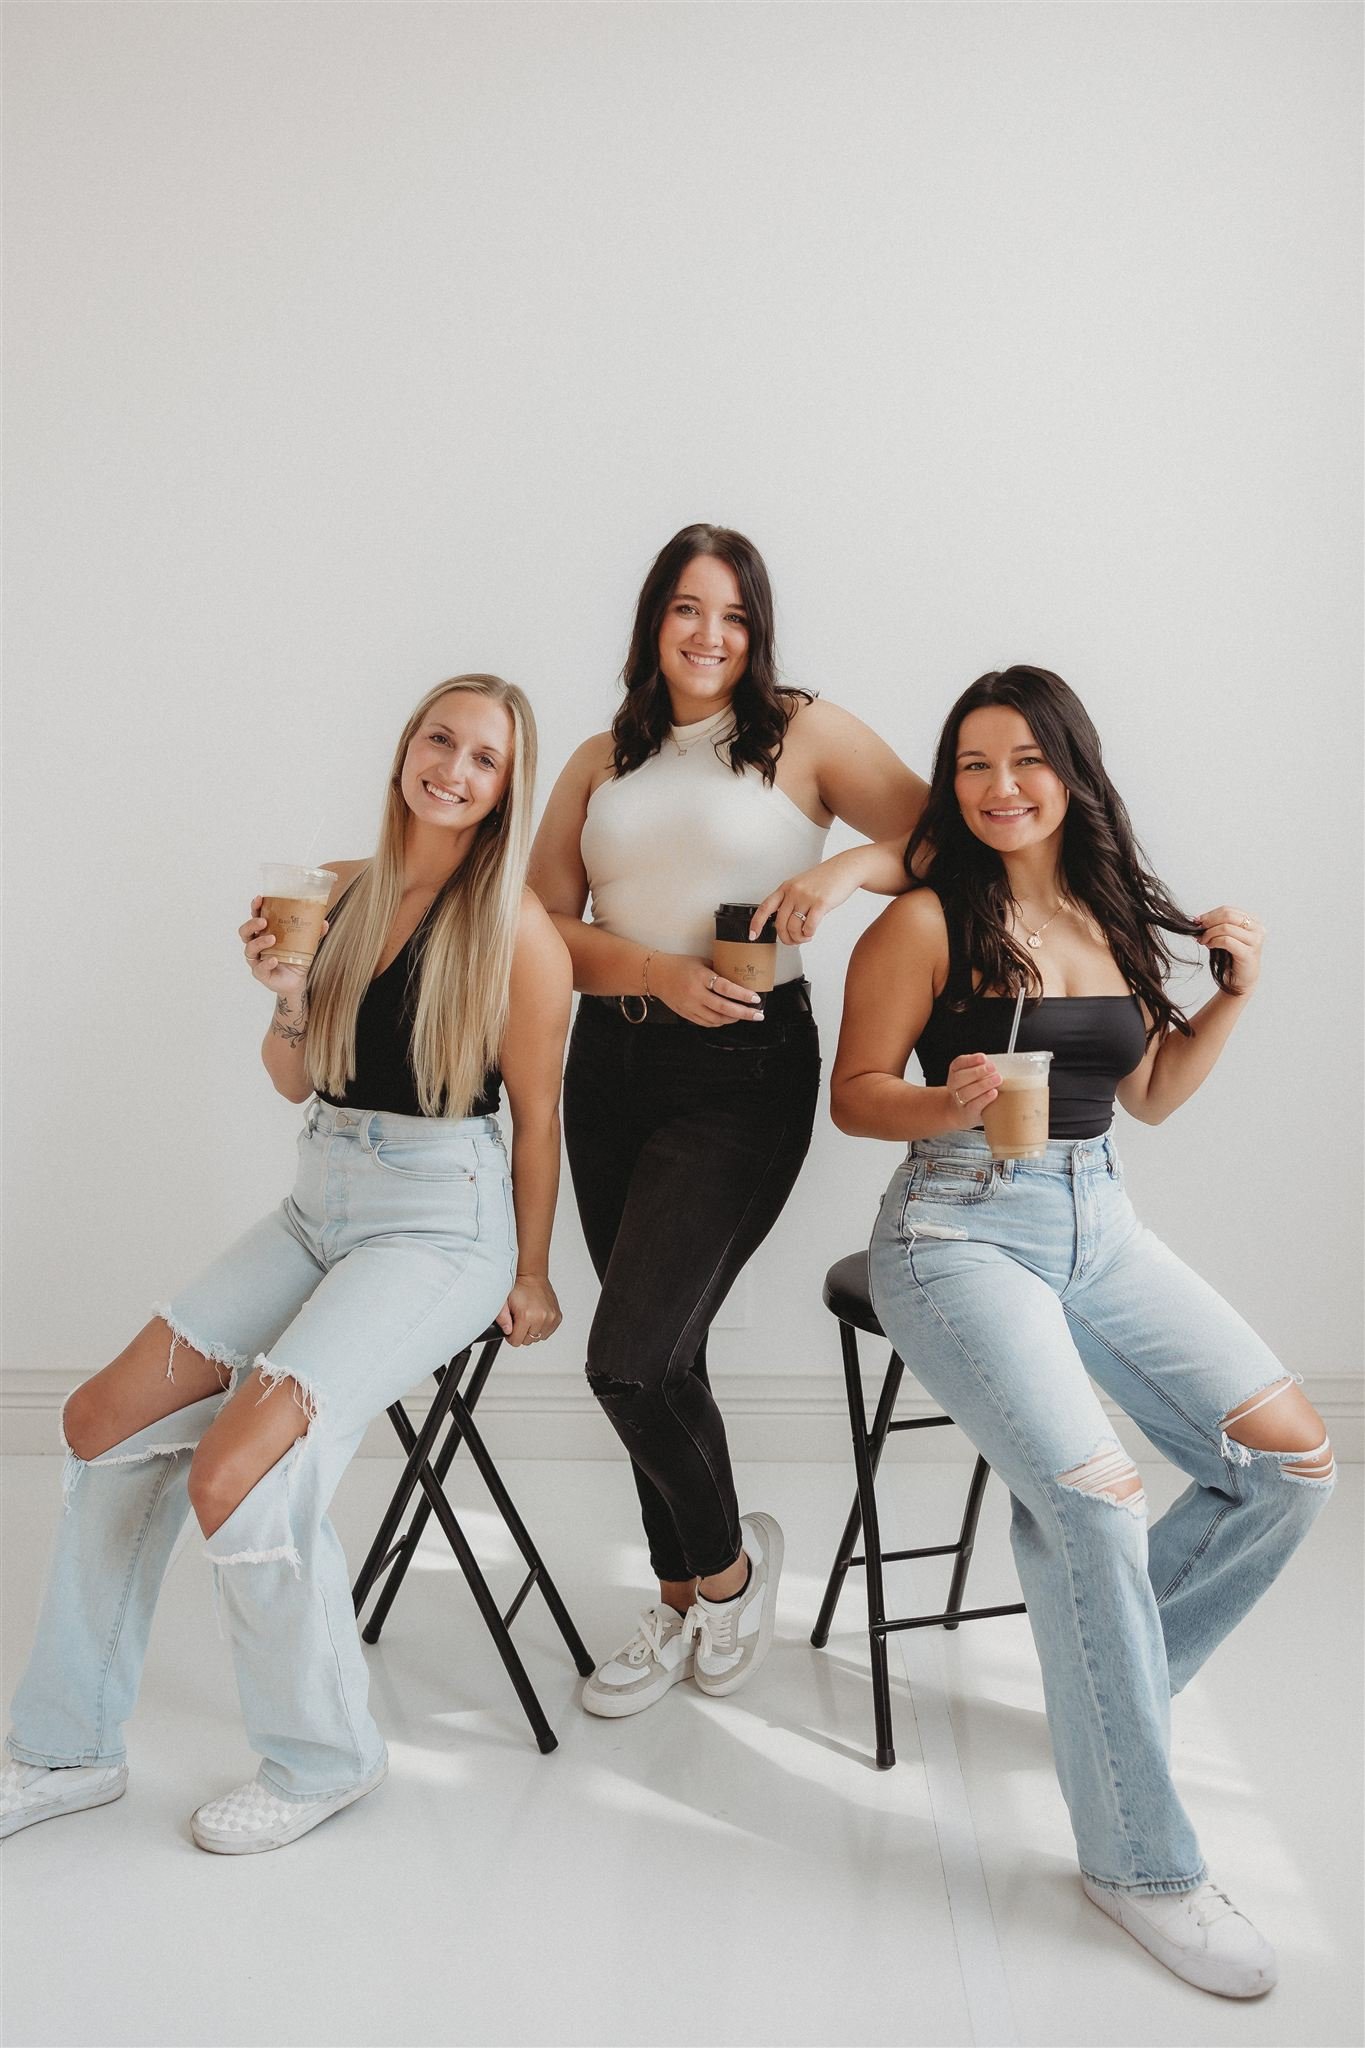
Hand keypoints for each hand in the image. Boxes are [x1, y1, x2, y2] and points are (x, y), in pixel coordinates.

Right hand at [240, 896, 324, 998]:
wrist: (297, 981)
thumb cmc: (296, 957)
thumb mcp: (306, 943)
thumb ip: (314, 932)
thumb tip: (323, 922)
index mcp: (264, 932)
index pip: (255, 917)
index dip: (255, 907)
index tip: (259, 899)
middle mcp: (256, 945)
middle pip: (245, 932)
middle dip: (252, 924)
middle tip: (264, 921)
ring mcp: (257, 959)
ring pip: (249, 949)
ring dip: (259, 942)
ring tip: (272, 938)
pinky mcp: (260, 973)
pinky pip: (259, 968)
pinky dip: (266, 963)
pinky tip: (274, 959)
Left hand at [496, 1274, 561, 1346]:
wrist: (533, 1277)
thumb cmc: (519, 1288)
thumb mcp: (504, 1303)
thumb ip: (502, 1319)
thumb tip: (507, 1332)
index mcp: (526, 1315)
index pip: (516, 1341)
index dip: (511, 1335)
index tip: (511, 1326)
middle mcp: (541, 1317)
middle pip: (528, 1341)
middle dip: (522, 1333)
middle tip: (520, 1319)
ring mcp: (551, 1318)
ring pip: (538, 1338)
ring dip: (532, 1331)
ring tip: (529, 1317)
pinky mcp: (557, 1317)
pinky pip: (547, 1332)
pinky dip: (542, 1328)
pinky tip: (537, 1317)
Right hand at [649, 952, 765, 1026]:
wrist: (656, 975)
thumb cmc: (680, 965)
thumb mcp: (701, 962)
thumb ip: (718, 970)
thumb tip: (738, 978)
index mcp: (700, 977)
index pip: (725, 988)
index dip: (742, 995)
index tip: (755, 998)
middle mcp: (695, 993)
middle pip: (723, 1008)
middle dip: (744, 1013)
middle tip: (758, 1015)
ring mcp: (690, 1006)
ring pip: (716, 1019)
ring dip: (733, 1019)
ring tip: (746, 1016)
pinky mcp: (686, 1014)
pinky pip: (707, 1023)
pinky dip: (720, 1022)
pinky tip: (728, 1018)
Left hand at [750, 856, 861, 946]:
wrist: (846, 869)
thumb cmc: (825, 879)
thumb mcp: (802, 885)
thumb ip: (791, 900)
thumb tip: (785, 923)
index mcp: (786, 887)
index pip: (765, 907)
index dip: (756, 923)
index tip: (752, 935)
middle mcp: (793, 891)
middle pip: (780, 924)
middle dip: (785, 938)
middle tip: (793, 941)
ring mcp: (806, 897)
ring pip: (793, 928)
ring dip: (799, 938)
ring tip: (805, 937)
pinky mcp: (820, 903)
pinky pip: (809, 927)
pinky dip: (809, 934)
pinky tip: (811, 932)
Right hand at [944, 1053, 999, 1128]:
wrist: (966, 1112)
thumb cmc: (976, 1090)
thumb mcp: (977, 1075)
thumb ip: (985, 1068)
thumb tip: (1004, 1063)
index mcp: (956, 1072)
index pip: (959, 1063)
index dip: (970, 1060)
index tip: (983, 1058)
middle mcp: (954, 1086)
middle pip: (960, 1078)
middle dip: (977, 1072)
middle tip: (993, 1068)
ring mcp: (959, 1100)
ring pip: (966, 1092)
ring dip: (983, 1085)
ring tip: (998, 1079)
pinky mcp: (968, 1112)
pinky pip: (973, 1105)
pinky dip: (984, 1098)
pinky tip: (994, 1093)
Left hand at [1195, 905, 1264, 996]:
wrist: (1239, 980)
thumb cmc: (1231, 957)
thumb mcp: (1225, 936)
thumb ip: (1217, 925)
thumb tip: (1198, 919)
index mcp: (1253, 920)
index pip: (1228, 910)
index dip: (1210, 914)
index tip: (1198, 921)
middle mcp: (1257, 928)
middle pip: (1228, 915)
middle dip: (1209, 922)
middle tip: (1199, 929)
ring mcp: (1255, 941)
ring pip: (1226, 927)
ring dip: (1210, 933)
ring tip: (1203, 941)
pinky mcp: (1249, 953)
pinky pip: (1226, 941)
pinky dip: (1214, 941)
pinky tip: (1209, 946)